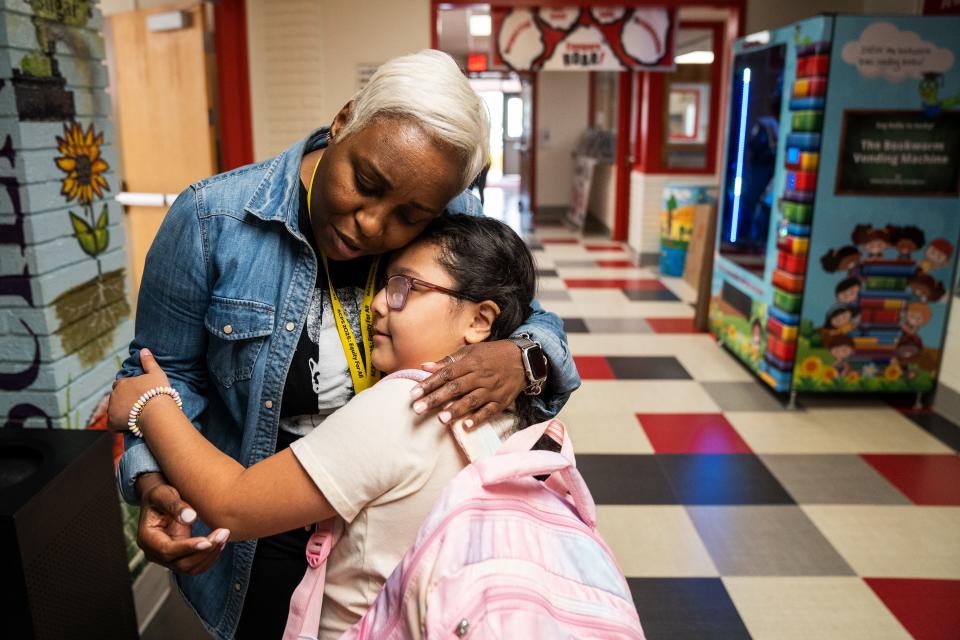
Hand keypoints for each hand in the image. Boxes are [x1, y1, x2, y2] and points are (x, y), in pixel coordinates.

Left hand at [108, 348, 170, 430]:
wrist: (156, 412)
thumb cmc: (158, 391)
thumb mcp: (156, 373)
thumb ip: (149, 362)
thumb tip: (144, 349)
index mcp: (123, 383)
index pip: (121, 384)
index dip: (128, 389)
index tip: (137, 394)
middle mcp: (114, 394)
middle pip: (116, 397)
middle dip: (124, 400)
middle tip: (137, 406)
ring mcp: (112, 408)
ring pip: (114, 409)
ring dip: (121, 412)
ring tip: (134, 416)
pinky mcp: (113, 421)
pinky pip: (112, 424)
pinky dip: (118, 425)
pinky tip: (127, 425)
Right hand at [136, 473, 228, 574]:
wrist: (160, 501)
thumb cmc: (160, 495)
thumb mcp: (163, 494)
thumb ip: (174, 504)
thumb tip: (190, 517)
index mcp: (147, 538)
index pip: (167, 551)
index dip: (188, 548)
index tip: (208, 541)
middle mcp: (155, 553)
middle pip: (181, 564)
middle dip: (204, 552)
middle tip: (223, 533)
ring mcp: (167, 558)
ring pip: (190, 568)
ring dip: (210, 555)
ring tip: (224, 535)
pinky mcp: (180, 557)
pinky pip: (195, 565)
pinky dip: (209, 557)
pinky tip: (220, 542)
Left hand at [410, 340, 526, 427]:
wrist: (524, 359)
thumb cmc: (492, 354)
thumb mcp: (471, 352)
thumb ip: (448, 361)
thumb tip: (424, 366)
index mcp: (470, 363)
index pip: (445, 374)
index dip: (429, 384)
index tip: (413, 394)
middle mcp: (480, 376)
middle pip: (455, 388)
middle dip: (435, 399)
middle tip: (418, 409)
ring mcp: (491, 390)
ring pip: (471, 401)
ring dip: (456, 410)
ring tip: (440, 419)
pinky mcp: (501, 401)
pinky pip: (489, 411)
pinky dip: (478, 419)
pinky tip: (466, 426)